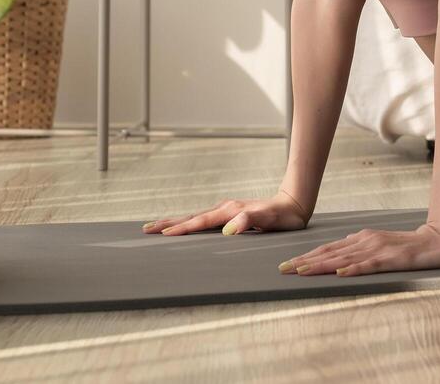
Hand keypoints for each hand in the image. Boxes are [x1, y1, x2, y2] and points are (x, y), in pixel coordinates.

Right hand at [142, 189, 311, 235]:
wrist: (293, 205)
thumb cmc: (282, 216)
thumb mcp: (268, 219)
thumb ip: (248, 220)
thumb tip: (228, 230)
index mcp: (229, 211)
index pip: (200, 222)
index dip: (182, 229)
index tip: (164, 234)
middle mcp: (224, 208)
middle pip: (191, 217)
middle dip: (169, 223)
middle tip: (146, 229)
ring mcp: (226, 210)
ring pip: (195, 217)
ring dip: (175, 222)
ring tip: (157, 227)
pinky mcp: (229, 214)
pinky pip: (203, 219)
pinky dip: (189, 222)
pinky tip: (185, 226)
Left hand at [277, 222, 439, 276]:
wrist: (439, 241)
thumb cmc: (408, 246)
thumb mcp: (380, 244)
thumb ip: (360, 248)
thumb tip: (340, 253)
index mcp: (362, 238)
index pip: (329, 249)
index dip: (307, 257)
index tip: (287, 265)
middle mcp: (366, 240)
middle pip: (330, 253)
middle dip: (305, 261)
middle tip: (283, 269)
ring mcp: (378, 249)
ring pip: (344, 259)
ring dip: (321, 266)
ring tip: (301, 271)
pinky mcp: (391, 258)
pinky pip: (369, 265)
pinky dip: (353, 269)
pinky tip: (340, 274)